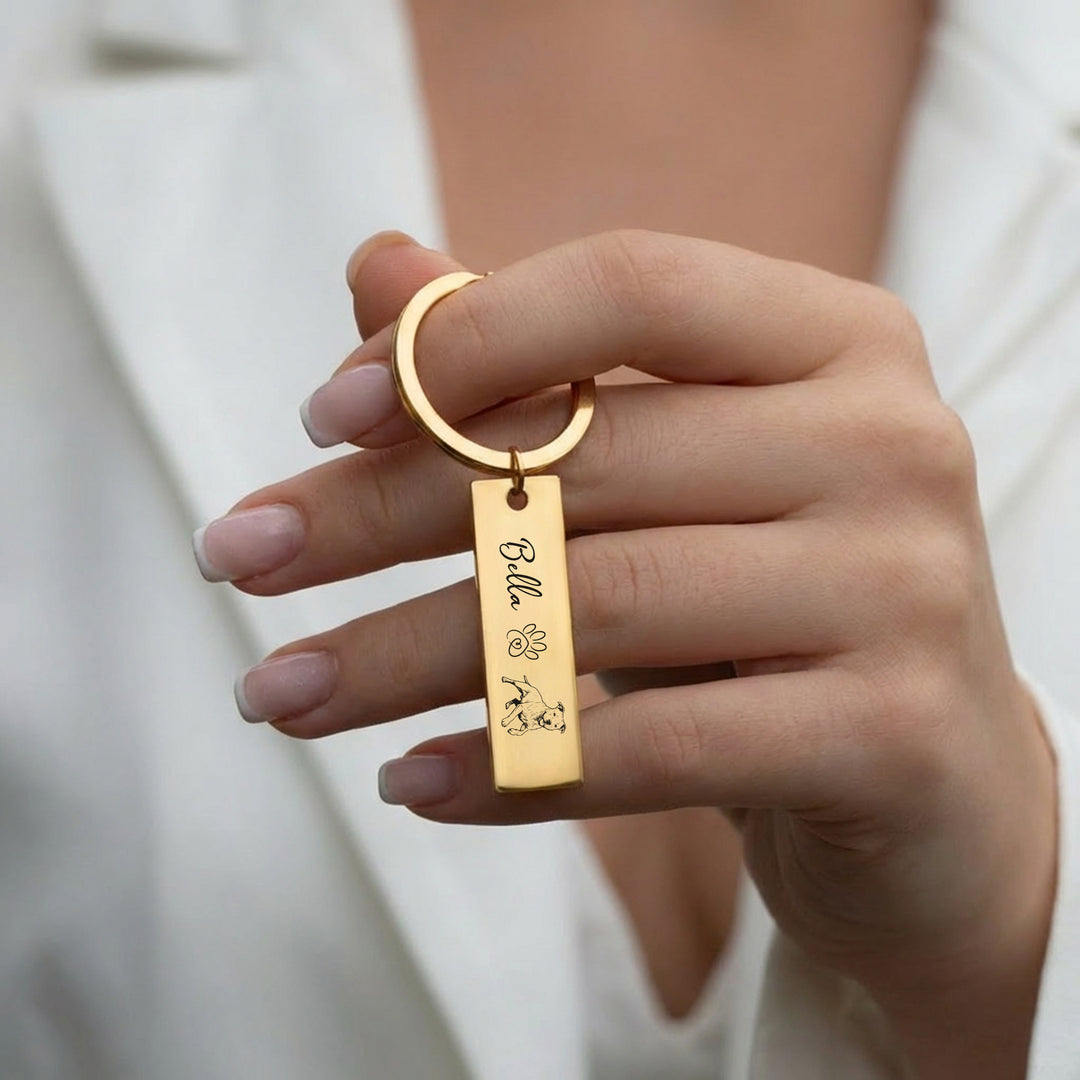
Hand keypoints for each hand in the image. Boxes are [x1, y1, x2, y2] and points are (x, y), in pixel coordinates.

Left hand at [197, 230, 1055, 1076]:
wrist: (939, 776)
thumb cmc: (775, 600)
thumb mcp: (675, 469)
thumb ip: (536, 366)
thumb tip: (378, 272)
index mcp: (838, 340)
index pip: (630, 285)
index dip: (462, 338)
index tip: (318, 415)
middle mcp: (891, 440)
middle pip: (584, 458)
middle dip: (378, 515)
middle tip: (238, 560)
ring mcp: (909, 586)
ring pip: (601, 605)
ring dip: (406, 657)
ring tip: (283, 693)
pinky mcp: (897, 730)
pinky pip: (654, 747)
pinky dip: (511, 766)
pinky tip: (410, 783)